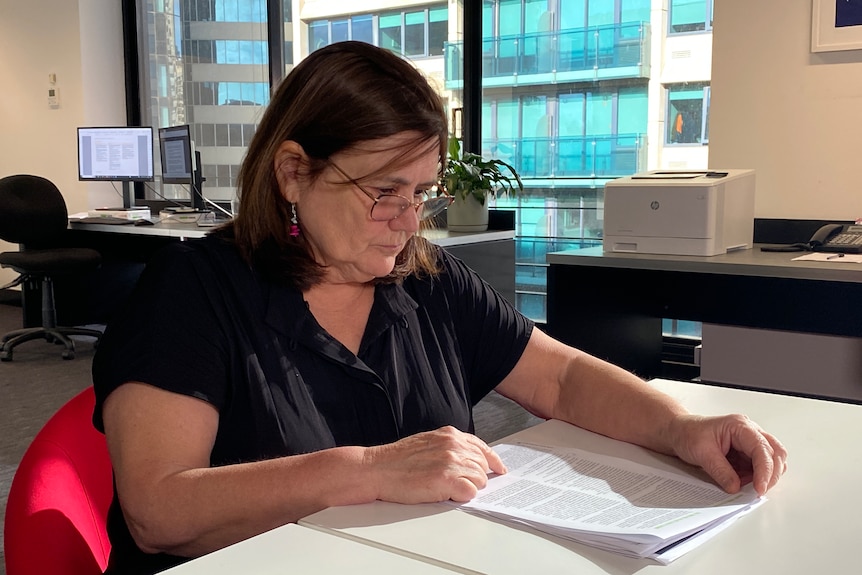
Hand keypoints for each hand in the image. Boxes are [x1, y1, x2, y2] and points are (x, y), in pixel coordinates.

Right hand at [364, 426, 506, 503]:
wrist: (377, 469)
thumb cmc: (397, 459)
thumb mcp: (427, 442)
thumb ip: (449, 447)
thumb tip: (467, 458)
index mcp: (450, 435)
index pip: (482, 447)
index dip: (493, 460)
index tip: (499, 469)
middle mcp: (453, 446)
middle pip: (483, 465)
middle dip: (475, 477)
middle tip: (459, 484)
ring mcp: (451, 463)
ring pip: (479, 480)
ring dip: (468, 487)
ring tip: (448, 488)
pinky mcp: (446, 481)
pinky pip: (470, 493)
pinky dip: (462, 496)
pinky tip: (448, 494)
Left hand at [668, 414, 786, 495]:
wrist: (679, 432)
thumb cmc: (688, 434)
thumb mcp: (701, 452)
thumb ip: (720, 471)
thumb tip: (736, 487)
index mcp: (740, 426)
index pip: (763, 449)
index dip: (765, 470)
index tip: (760, 488)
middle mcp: (750, 432)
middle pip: (776, 454)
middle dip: (771, 475)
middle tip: (758, 492)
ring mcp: (750, 443)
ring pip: (773, 461)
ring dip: (766, 477)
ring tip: (749, 488)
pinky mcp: (747, 454)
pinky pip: (760, 468)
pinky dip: (757, 478)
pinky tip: (744, 483)